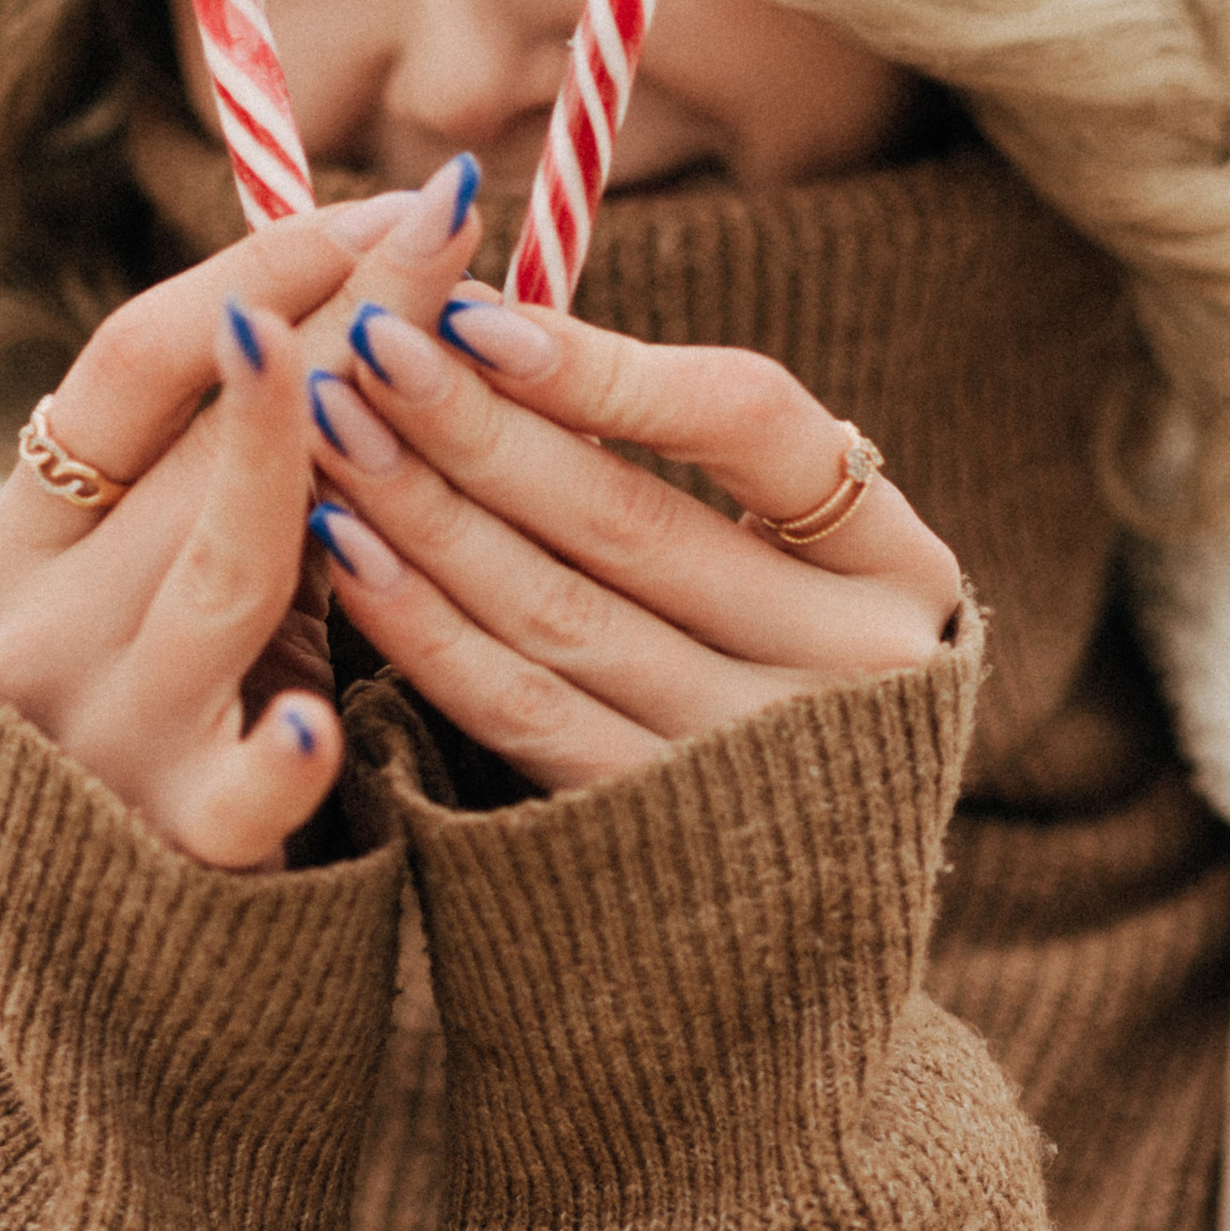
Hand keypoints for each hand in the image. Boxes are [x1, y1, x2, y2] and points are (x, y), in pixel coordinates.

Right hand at [0, 156, 486, 864]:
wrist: (122, 972)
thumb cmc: (183, 727)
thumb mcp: (179, 586)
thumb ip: (236, 468)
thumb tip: (382, 292)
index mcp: (20, 543)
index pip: (131, 365)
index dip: (263, 267)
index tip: (392, 200)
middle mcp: (37, 626)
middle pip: (194, 444)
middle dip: (339, 323)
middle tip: (453, 224)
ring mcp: (101, 739)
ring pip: (219, 577)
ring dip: (311, 465)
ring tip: (388, 372)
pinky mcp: (174, 852)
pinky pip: (235, 792)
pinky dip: (276, 752)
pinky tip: (318, 717)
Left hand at [301, 289, 961, 795]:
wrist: (809, 917)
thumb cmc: (782, 671)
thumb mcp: (795, 561)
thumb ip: (690, 456)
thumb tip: (494, 320)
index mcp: (897, 568)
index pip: (755, 425)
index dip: (609, 366)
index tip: (477, 313)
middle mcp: (850, 670)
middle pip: (633, 523)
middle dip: (477, 425)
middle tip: (367, 345)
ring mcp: (754, 767)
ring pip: (560, 616)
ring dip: (427, 514)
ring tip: (332, 427)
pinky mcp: (653, 839)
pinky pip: (521, 715)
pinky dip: (424, 629)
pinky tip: (346, 554)